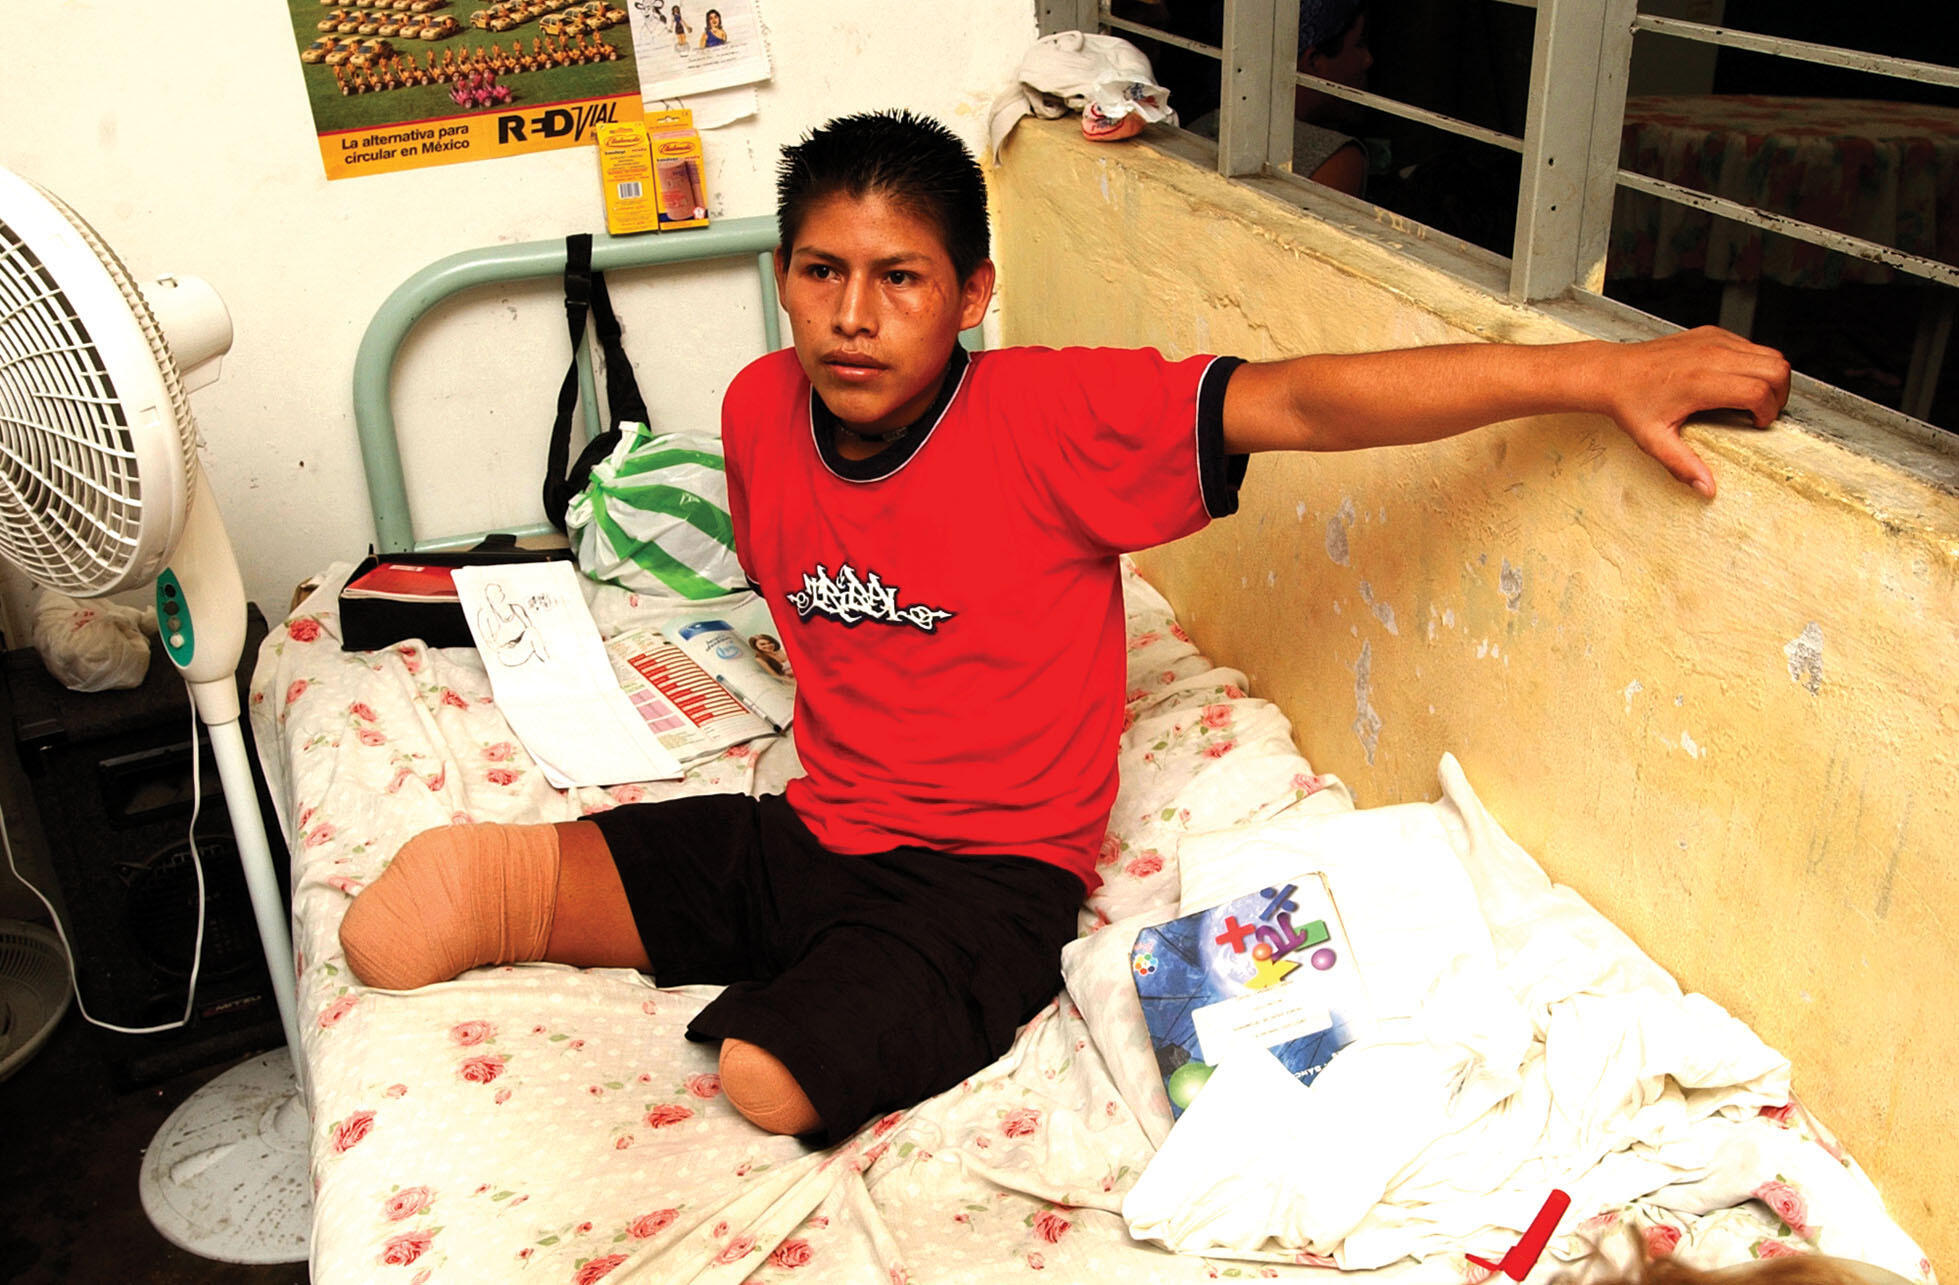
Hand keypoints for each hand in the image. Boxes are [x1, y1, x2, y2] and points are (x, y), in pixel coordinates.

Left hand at [1591, 326, 1790, 498]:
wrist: (1610, 372)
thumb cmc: (1629, 401)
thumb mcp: (1653, 440)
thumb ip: (1683, 465)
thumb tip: (1706, 487)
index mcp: (1700, 382)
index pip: (1759, 391)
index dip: (1768, 411)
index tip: (1757, 424)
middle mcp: (1711, 356)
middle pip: (1776, 368)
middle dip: (1779, 394)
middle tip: (1763, 412)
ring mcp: (1713, 341)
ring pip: (1769, 353)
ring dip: (1771, 377)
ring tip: (1755, 398)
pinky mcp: (1711, 333)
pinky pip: (1751, 345)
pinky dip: (1755, 363)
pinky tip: (1737, 381)